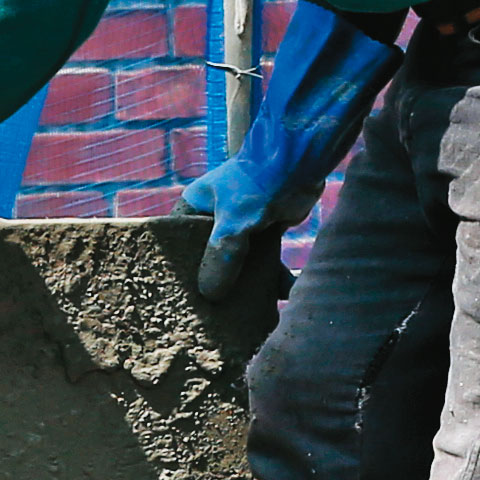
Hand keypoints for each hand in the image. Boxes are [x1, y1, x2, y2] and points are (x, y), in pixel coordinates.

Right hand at [181, 4, 396, 316]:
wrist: (300, 161)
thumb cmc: (257, 184)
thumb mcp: (233, 223)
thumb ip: (222, 258)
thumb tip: (211, 295)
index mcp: (196, 208)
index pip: (179, 244)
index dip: (180, 271)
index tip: (180, 300)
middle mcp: (216, 218)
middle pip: (211, 258)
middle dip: (215, 284)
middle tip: (211, 316)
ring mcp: (242, 225)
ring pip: (239, 263)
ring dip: (246, 286)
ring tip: (244, 317)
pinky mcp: (267, 232)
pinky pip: (266, 262)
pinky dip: (274, 278)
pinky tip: (282, 298)